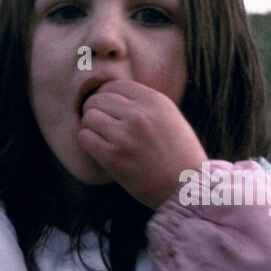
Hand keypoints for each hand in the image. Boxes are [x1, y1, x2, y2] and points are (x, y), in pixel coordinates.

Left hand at [77, 79, 206, 209]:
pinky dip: (86, 141)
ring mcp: (124, 135)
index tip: (106, 109)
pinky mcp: (112, 156)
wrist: (186, 185)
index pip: (114, 85)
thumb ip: (144, 104)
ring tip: (99, 136)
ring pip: (88, 117)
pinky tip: (96, 147)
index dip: (105, 96)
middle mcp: (138, 114)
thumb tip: (113, 95)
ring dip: (89, 127)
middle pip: (97, 99)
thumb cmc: (178, 154)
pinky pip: (84, 137)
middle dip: (94, 111)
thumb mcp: (169, 117)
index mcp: (154, 100)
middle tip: (99, 124)